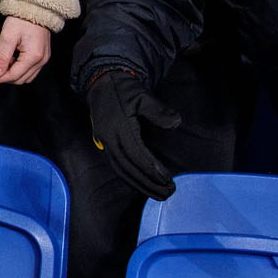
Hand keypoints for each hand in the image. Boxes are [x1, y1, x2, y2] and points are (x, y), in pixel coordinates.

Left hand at [0, 16, 50, 84]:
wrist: (34, 8)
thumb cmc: (22, 20)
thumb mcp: (7, 37)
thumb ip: (2, 57)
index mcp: (33, 56)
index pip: (14, 76)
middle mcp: (41, 60)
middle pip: (21, 79)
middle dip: (4, 77)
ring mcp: (44, 58)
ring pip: (26, 77)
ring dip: (12, 74)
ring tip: (1, 64)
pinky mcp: (43, 55)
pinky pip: (30, 70)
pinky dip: (19, 69)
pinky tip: (11, 60)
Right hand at [85, 70, 181, 199]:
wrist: (102, 83)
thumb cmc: (124, 89)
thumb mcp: (142, 95)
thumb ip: (159, 110)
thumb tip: (176, 123)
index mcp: (118, 127)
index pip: (136, 154)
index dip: (152, 168)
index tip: (168, 178)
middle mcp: (109, 138)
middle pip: (129, 168)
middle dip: (149, 183)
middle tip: (169, 192)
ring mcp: (105, 143)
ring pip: (122, 171)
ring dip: (140, 185)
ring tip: (159, 195)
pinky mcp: (105, 145)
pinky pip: (117, 167)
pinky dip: (131, 179)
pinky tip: (143, 185)